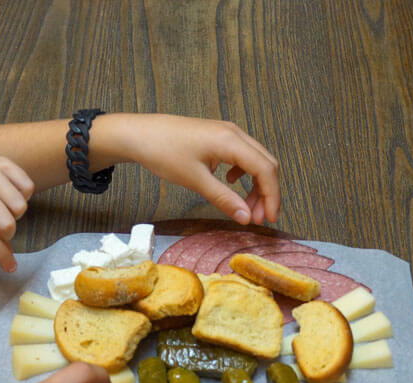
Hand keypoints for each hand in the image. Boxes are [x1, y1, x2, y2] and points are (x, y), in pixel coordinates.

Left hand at [0, 138, 34, 272]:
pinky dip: (24, 195)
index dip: (1, 255)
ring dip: (16, 213)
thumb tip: (6, 251)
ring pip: (20, 206)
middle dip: (8, 233)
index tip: (11, 267)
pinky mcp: (5, 164)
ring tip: (4, 206)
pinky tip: (12, 193)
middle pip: (7, 224)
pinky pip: (28, 187)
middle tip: (2, 228)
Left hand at [103, 114, 280, 225]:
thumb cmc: (163, 152)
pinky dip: (245, 174)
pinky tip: (231, 184)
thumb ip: (224, 199)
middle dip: (266, 193)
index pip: (265, 170)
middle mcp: (234, 133)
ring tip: (246, 208)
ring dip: (256, 185)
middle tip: (258, 219)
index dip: (271, 197)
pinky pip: (243, 156)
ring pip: (256, 160)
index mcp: (230, 141)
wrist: (140, 134)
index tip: (269, 219)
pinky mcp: (219, 137)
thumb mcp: (195, 181)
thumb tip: (246, 218)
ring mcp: (227, 133)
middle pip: (266, 164)